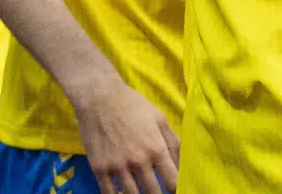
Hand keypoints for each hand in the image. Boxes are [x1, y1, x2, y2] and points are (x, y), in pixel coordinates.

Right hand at [72, 74, 178, 193]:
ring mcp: (117, 166)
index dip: (177, 189)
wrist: (98, 97)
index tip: (177, 190)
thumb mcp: (158, 118)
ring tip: (143, 192)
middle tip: (159, 192)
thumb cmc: (132, 104)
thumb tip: (183, 164)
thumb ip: (173, 142)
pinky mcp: (99, 168)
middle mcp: (138, 161)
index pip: (172, 181)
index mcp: (156, 148)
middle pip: (154, 193)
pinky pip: (108, 193)